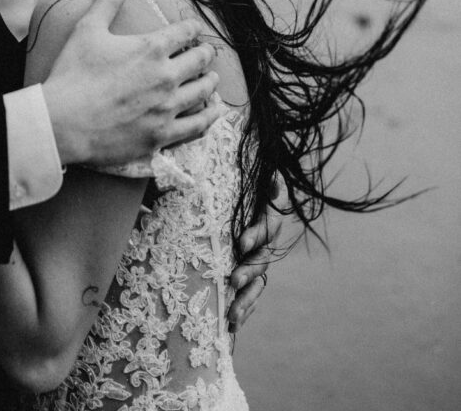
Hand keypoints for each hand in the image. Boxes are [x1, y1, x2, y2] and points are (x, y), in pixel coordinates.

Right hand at [42, 0, 222, 166]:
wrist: (62, 124)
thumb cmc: (72, 74)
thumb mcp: (88, 29)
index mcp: (151, 48)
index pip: (185, 32)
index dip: (192, 28)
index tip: (193, 29)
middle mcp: (166, 77)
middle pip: (200, 60)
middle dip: (205, 54)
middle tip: (205, 53)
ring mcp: (166, 109)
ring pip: (203, 92)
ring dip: (210, 82)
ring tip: (212, 79)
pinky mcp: (162, 136)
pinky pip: (197, 126)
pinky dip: (208, 116)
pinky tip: (212, 112)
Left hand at [227, 178, 284, 331]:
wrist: (247, 194)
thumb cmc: (246, 183)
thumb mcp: (254, 179)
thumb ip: (266, 181)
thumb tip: (275, 178)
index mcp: (266, 217)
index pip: (265, 227)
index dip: (255, 235)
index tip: (240, 243)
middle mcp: (266, 241)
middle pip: (262, 260)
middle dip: (248, 272)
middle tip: (232, 282)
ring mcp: (259, 259)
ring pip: (258, 283)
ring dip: (246, 301)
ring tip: (231, 317)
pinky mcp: (251, 274)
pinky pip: (251, 295)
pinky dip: (244, 310)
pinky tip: (233, 328)